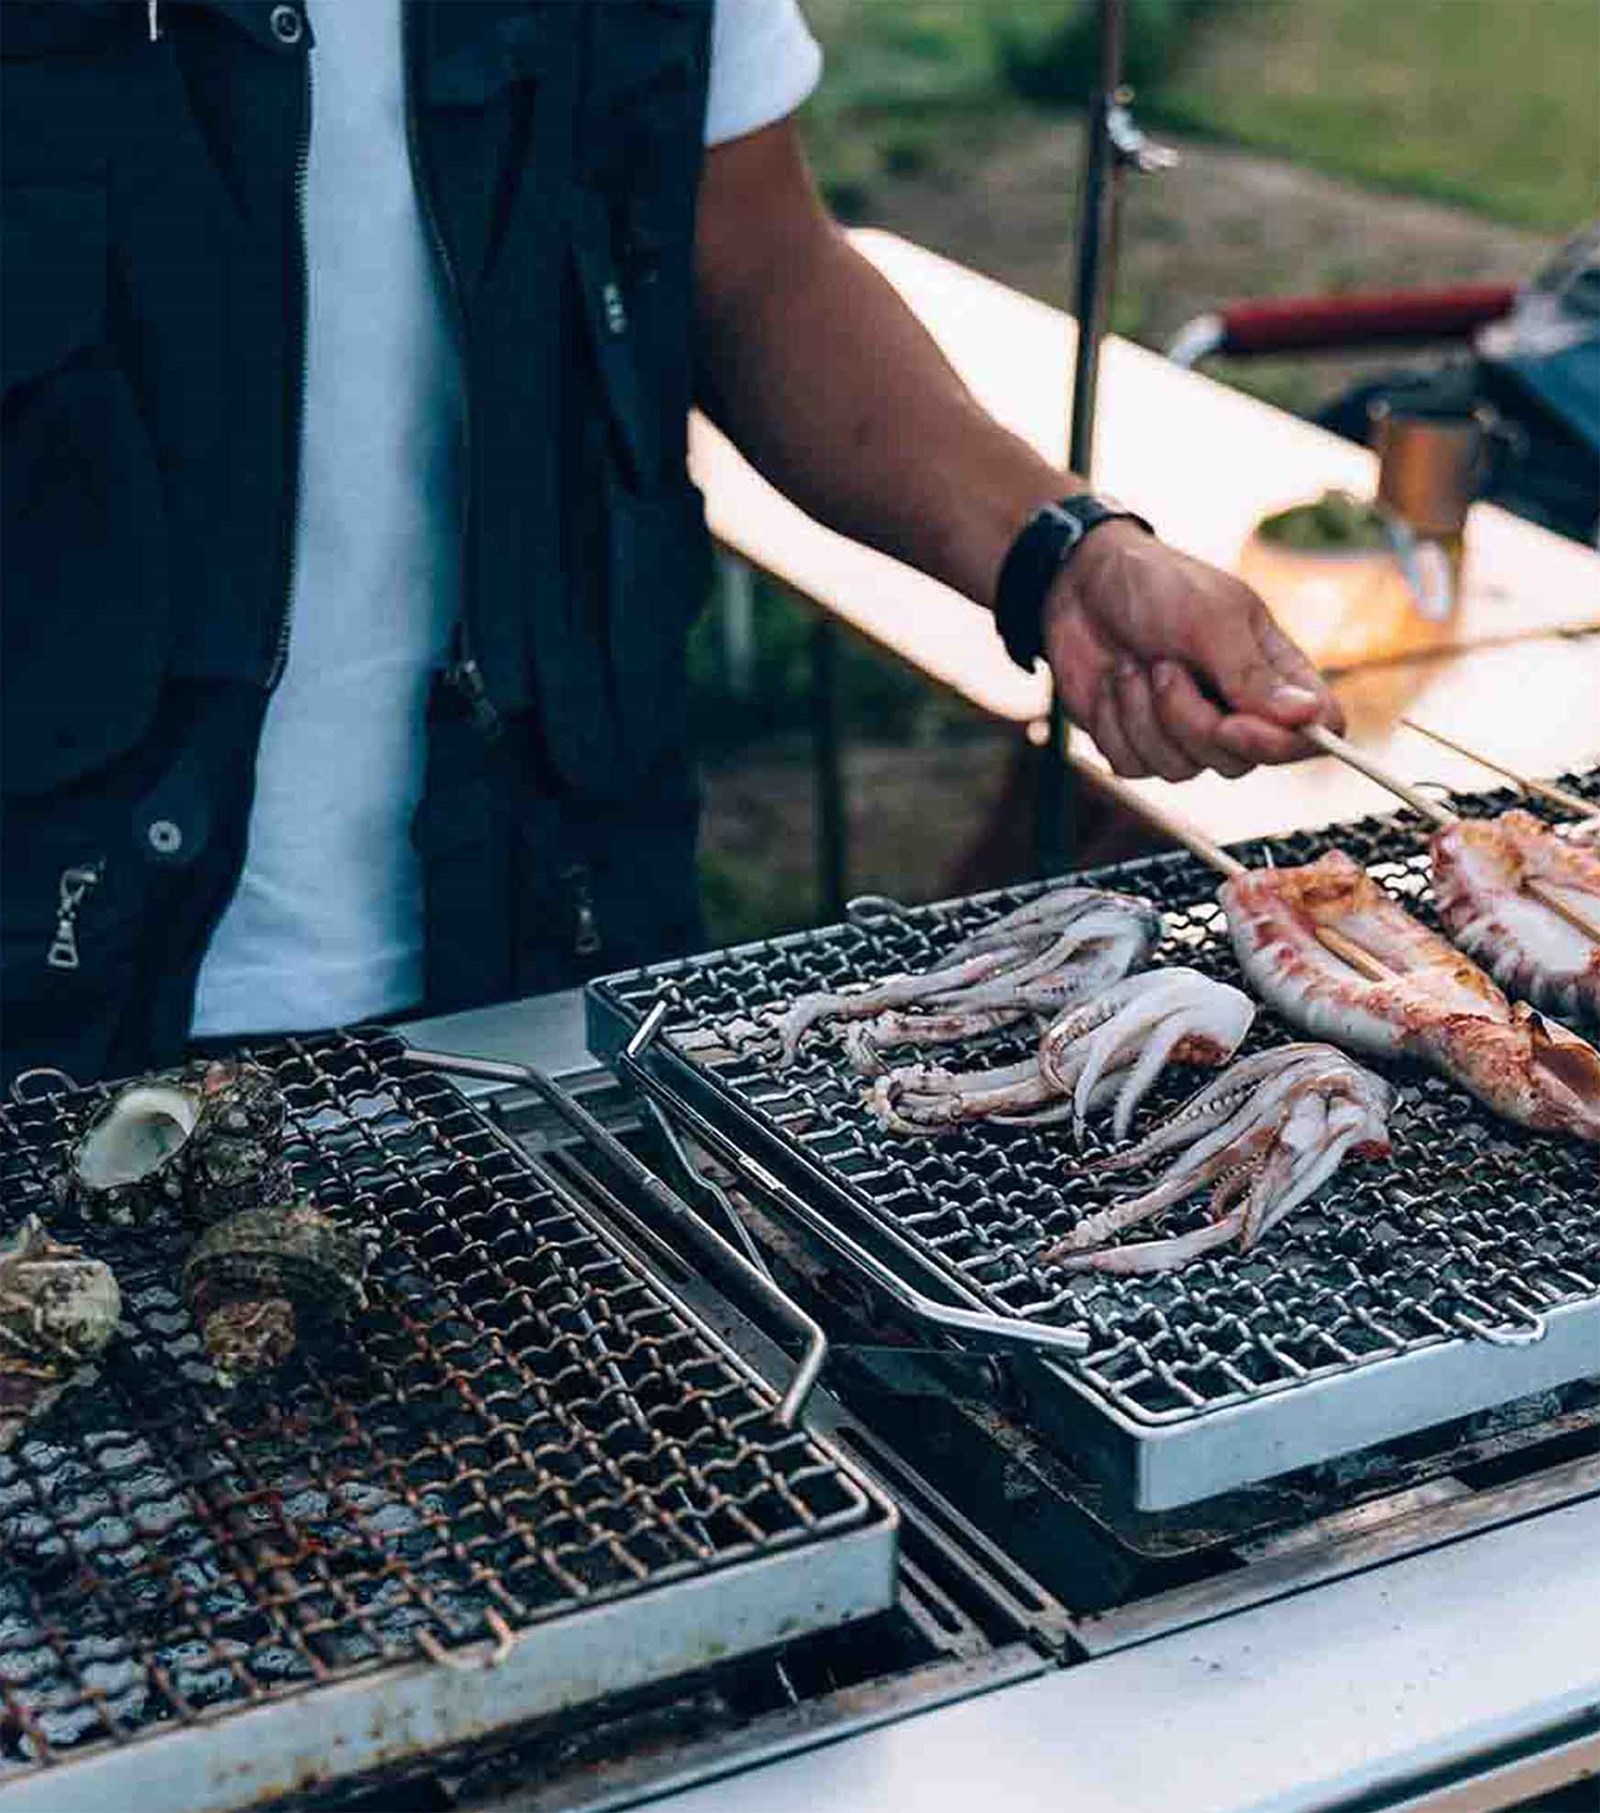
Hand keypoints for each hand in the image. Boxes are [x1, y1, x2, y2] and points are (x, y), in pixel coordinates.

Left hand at [1042, 524, 1344, 779]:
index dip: (1286, 744)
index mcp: (1275, 674)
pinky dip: (1114, 724)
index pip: (1319, 732)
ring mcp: (1187, 733)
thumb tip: (1312, 718)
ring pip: (1182, 769)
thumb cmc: (1156, 587)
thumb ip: (1254, 674)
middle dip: (1191, 720)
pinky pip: (1134, 766)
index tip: (1236, 723)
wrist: (1080, 583)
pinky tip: (1112, 682)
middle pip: (1240, 761)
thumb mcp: (1209, 618)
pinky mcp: (1139, 745)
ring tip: (1133, 666)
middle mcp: (1238, 711)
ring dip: (1145, 716)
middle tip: (1163, 667)